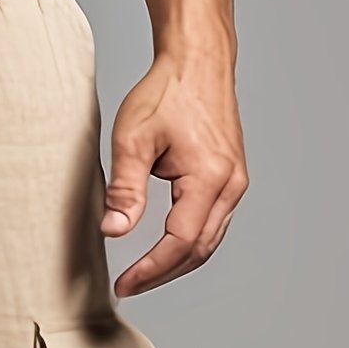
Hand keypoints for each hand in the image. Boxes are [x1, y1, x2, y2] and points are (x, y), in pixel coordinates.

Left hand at [102, 50, 248, 296]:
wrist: (197, 60)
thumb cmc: (167, 92)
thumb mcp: (133, 140)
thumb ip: (125, 189)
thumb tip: (114, 230)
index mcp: (210, 177)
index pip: (179, 242)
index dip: (150, 269)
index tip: (124, 284)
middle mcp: (231, 184)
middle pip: (198, 250)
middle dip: (162, 274)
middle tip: (128, 287)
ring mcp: (234, 182)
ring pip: (208, 241)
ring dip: (176, 264)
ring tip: (142, 276)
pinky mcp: (230, 178)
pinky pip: (211, 225)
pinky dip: (188, 245)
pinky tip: (163, 251)